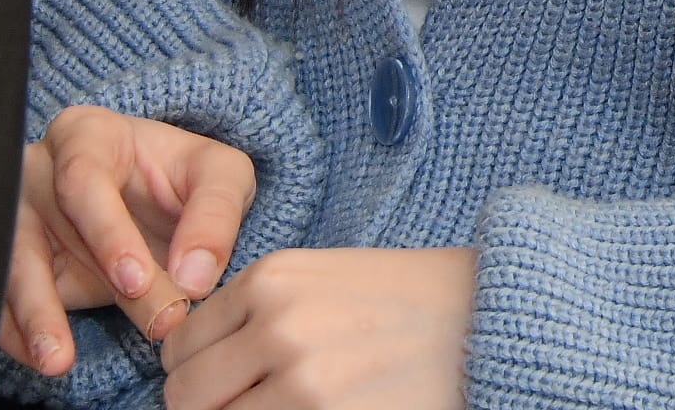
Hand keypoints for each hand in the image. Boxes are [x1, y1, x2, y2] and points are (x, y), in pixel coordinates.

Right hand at [0, 105, 259, 372]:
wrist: (155, 196)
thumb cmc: (183, 176)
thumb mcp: (219, 175)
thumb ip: (214, 216)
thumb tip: (195, 279)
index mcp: (85, 136)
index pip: (82, 180)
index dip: (107, 233)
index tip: (135, 281)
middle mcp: (36, 176)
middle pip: (40, 231)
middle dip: (67, 286)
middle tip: (106, 329)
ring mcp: (14, 223)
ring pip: (9, 271)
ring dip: (32, 318)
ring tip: (57, 360)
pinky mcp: (8, 268)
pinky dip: (16, 334)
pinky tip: (43, 358)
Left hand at [161, 248, 474, 409]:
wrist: (494, 319)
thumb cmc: (412, 303)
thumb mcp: (329, 281)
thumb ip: (261, 311)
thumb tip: (191, 363)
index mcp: (272, 278)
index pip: (180, 345)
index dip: (195, 372)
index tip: (223, 383)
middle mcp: (277, 323)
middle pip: (185, 393)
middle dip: (207, 407)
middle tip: (252, 402)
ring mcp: (301, 376)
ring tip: (289, 405)